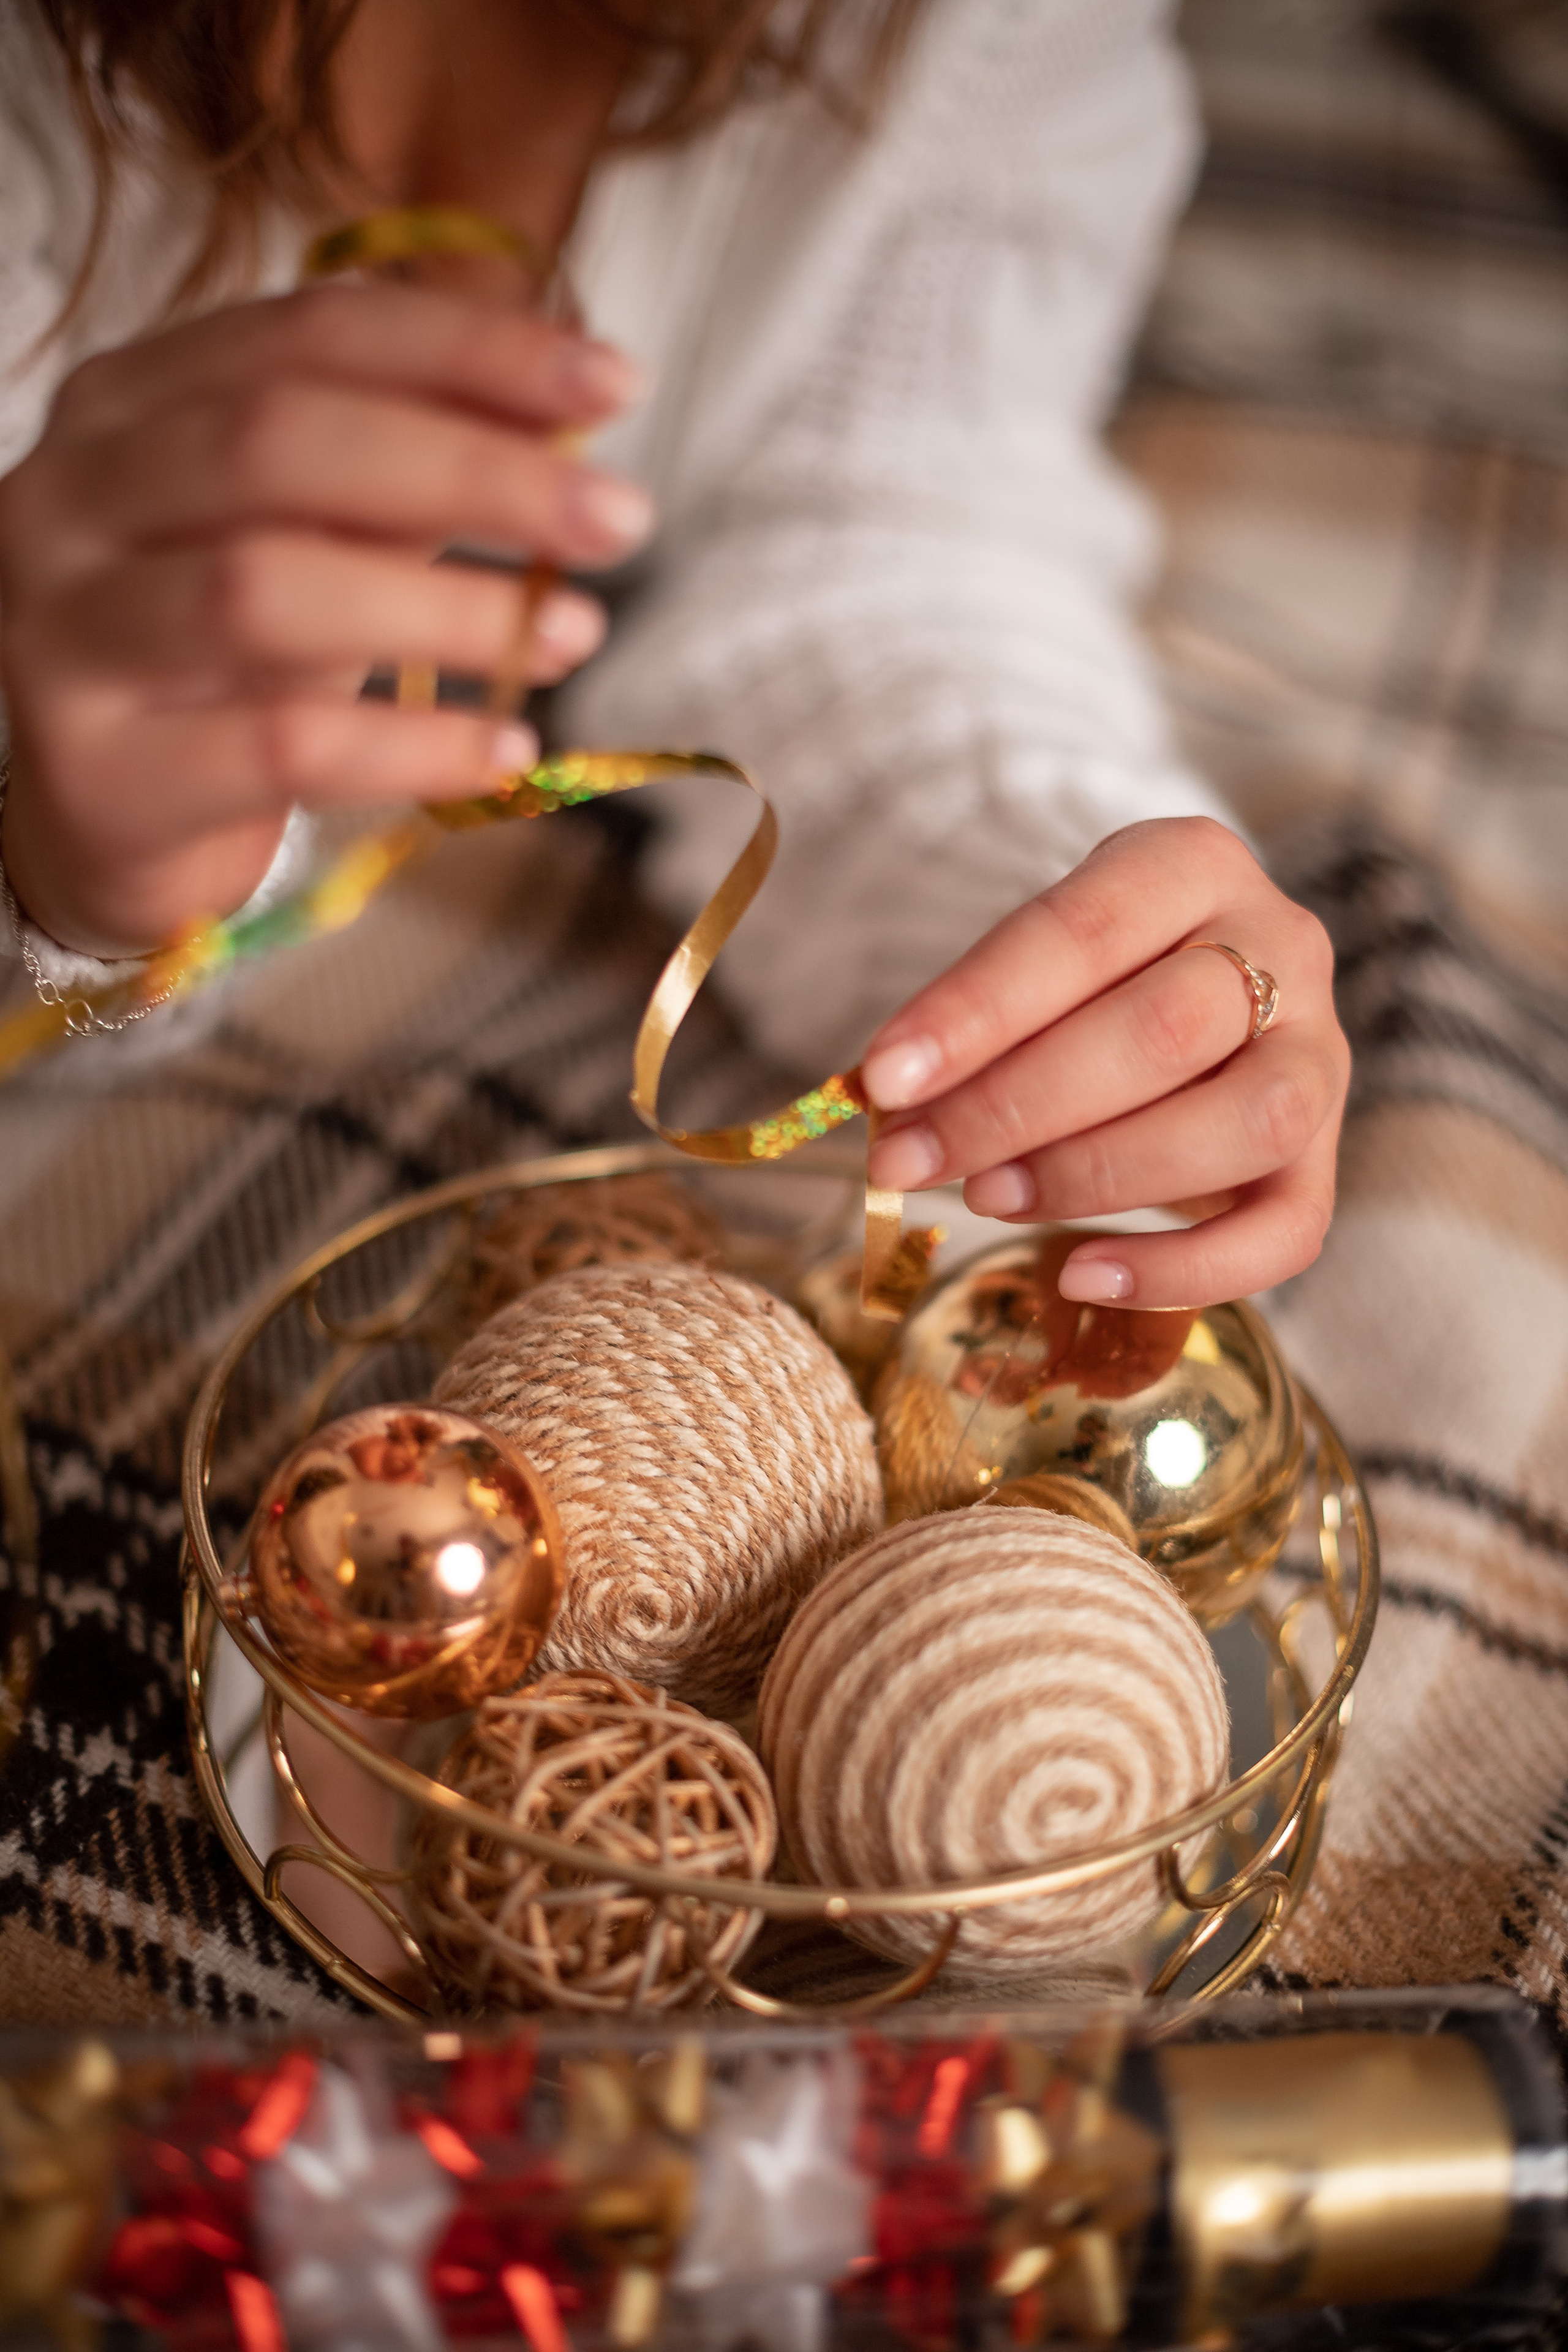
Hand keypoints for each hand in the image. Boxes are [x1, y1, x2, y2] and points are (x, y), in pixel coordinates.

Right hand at [0, 281, 651, 957]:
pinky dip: (414, 747)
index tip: (617, 384)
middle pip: (281, 444)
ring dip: (448, 610)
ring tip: (573, 635)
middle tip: (620, 518)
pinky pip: (281, 749)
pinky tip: (508, 749)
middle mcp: (75, 496)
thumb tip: (575, 412)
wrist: (105, 821)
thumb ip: (413, 467)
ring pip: (267, 591)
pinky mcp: (103, 774)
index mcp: (131, 401)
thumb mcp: (316, 538)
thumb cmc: (227, 662)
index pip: (309, 335)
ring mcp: (68, 635)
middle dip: (475, 471)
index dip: (472, 350)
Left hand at [860, 818, 1348, 1308]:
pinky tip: (1080, 1275)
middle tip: (910, 1158)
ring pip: (1243, 1123)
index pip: (1080, 932)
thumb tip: (888, 1103)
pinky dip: (1180, 1270)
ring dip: (1094, 1175)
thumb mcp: (1038, 959)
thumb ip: (979, 1020)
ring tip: (986, 1196)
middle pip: (1161, 1031)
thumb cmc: (1094, 975)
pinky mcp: (1327, 1156)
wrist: (1205, 992)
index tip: (884, 1079)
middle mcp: (1283, 946)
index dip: (976, 1012)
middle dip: (1015, 1107)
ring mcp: (1321, 1053)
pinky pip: (1286, 1233)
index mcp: (1193, 863)